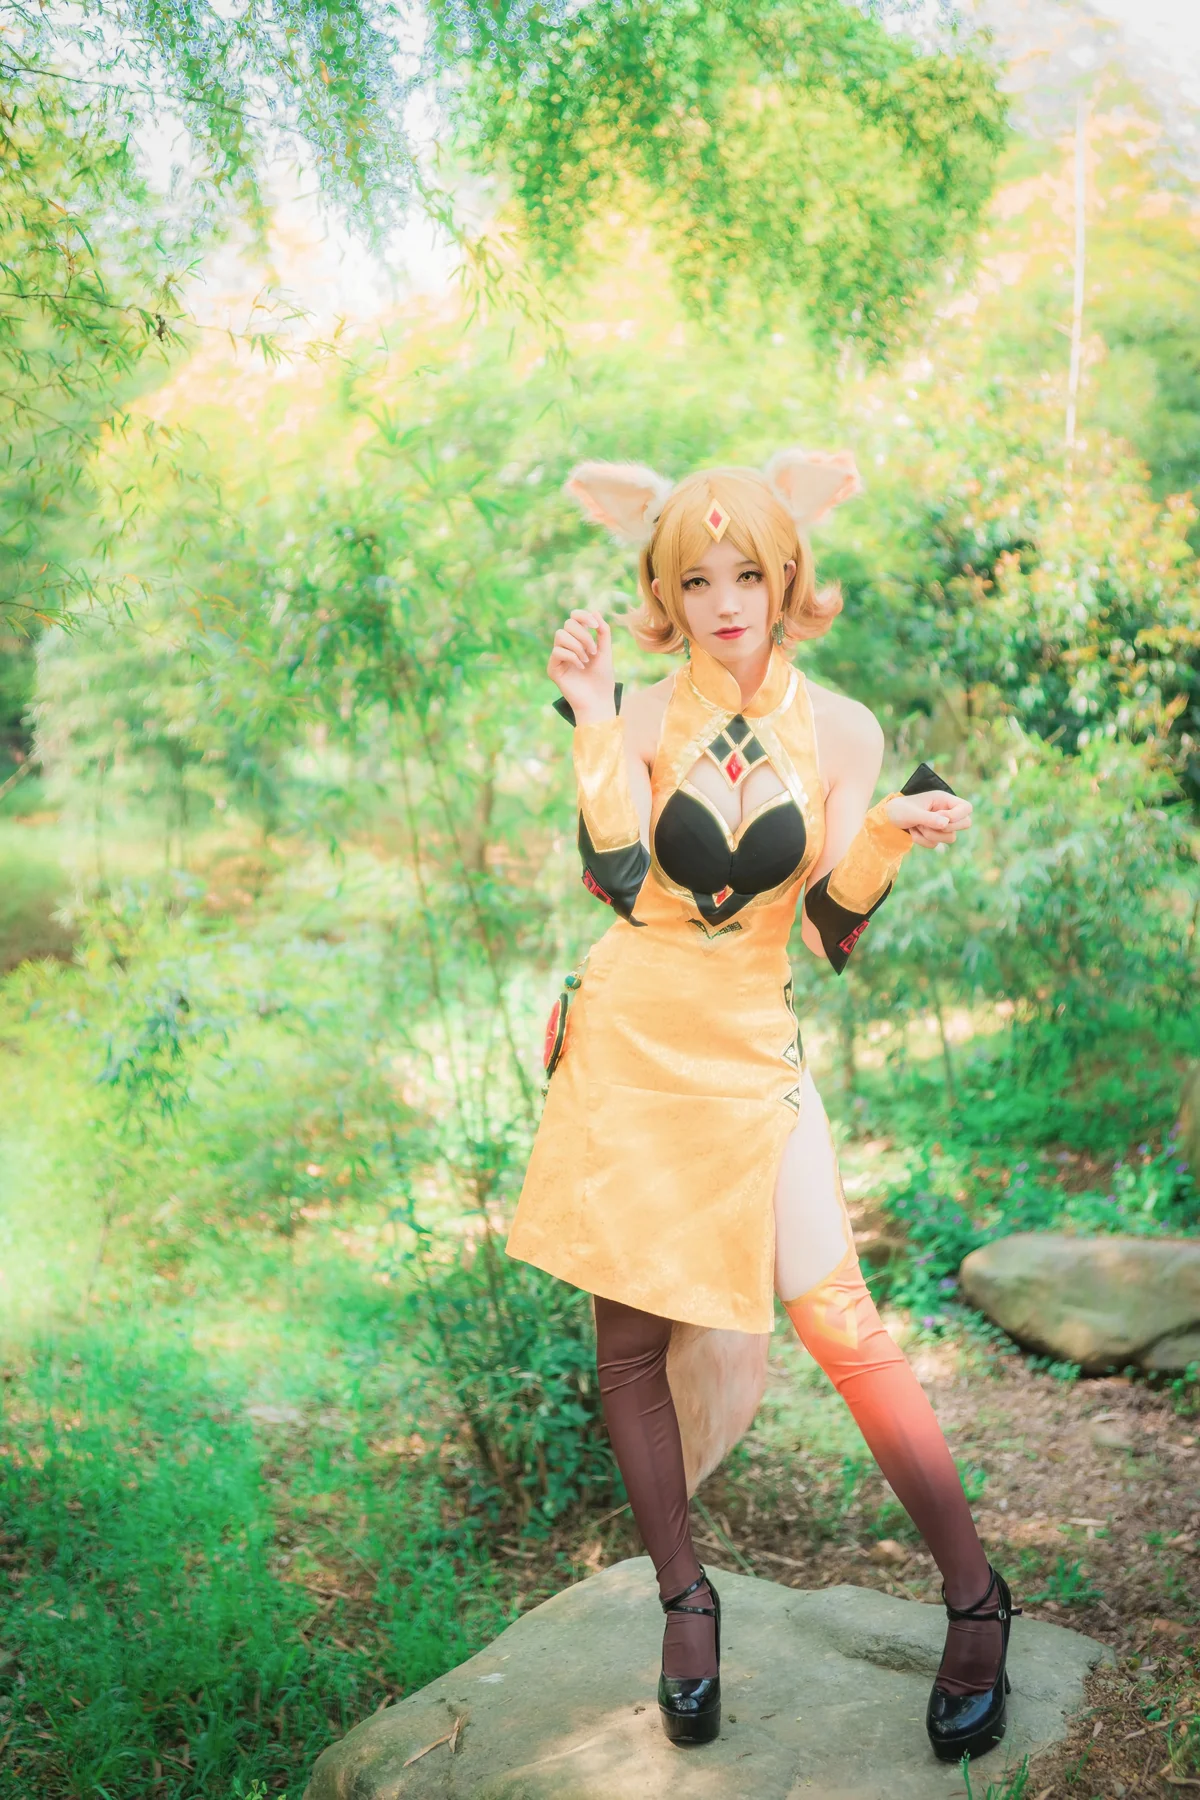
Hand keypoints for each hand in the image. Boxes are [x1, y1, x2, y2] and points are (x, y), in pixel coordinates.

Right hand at [547, 608, 615, 723]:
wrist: (599, 700)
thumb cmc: (603, 678)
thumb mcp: (606, 651)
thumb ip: (603, 632)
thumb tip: (595, 611)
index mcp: (579, 640)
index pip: (573, 618)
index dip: (582, 616)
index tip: (594, 625)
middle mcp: (567, 646)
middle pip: (567, 625)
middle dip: (584, 636)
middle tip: (593, 651)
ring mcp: (558, 658)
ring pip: (560, 635)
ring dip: (578, 646)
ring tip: (587, 660)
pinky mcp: (553, 669)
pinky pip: (557, 652)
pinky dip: (572, 656)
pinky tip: (580, 667)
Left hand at [885, 788, 971, 847]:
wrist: (887, 819)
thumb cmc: (899, 810)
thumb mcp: (912, 813)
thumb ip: (929, 818)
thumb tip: (945, 823)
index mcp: (943, 800)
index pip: (967, 808)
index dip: (958, 815)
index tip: (941, 817)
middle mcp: (946, 812)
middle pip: (965, 824)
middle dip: (945, 828)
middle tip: (928, 823)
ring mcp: (941, 825)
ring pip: (950, 838)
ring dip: (931, 835)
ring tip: (916, 827)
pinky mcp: (934, 836)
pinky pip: (935, 845)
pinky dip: (922, 841)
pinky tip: (912, 832)